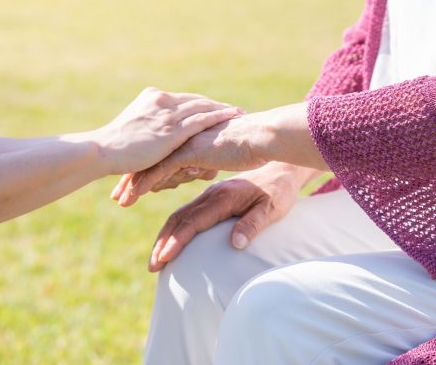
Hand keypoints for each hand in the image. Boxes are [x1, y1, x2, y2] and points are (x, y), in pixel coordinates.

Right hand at [92, 87, 241, 174]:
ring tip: (240, 113)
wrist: (102, 150)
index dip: (201, 104)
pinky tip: (233, 118)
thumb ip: (147, 128)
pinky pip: (202, 119)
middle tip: (235, 109)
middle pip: (196, 101)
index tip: (216, 107)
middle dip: (216, 105)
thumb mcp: (132, 130)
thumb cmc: (113, 147)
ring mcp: (167, 114)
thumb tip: (154, 138)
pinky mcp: (172, 129)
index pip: (183, 99)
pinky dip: (219, 116)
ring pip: (203, 107)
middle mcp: (162, 100)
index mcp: (151, 97)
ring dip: (223, 110)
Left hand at [116, 112, 273, 205]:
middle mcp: (181, 137)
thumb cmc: (249, 147)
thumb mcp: (219, 155)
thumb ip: (204, 160)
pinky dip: (145, 182)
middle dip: (131, 177)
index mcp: (187, 136)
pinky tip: (133, 195)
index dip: (143, 168)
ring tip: (120, 200)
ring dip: (133, 183)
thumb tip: (196, 167)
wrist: (263, 137)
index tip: (128, 183)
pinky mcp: (189, 150)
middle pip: (149, 158)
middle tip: (116, 195)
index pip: (158, 152)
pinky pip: (161, 169)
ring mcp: (184, 142)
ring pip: (151, 164)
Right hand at [146, 163, 320, 271]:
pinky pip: (187, 212)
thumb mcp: (272, 208)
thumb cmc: (280, 192)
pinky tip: (170, 241)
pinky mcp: (211, 196)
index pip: (193, 221)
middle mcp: (212, 194)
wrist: (282, 169)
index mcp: (224, 197)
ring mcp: (210, 194)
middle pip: (179, 218)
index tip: (164, 258)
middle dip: (163, 242)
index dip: (176, 241)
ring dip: (165, 236)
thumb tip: (235, 244)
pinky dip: (174, 227)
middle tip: (153, 266)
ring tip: (156, 258)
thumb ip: (253, 224)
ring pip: (179, 215)